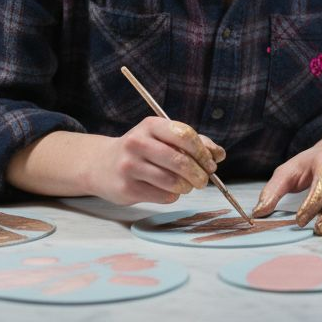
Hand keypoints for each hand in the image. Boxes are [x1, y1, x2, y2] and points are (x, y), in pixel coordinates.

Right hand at [89, 117, 225, 205]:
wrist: (102, 165)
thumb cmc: (142, 150)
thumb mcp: (163, 138)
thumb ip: (193, 143)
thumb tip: (219, 155)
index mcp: (150, 125)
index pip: (184, 135)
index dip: (203, 151)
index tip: (211, 163)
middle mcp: (137, 143)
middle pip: (180, 161)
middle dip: (199, 174)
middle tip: (204, 180)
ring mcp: (130, 166)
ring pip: (173, 181)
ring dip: (186, 187)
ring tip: (185, 185)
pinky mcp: (127, 188)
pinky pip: (163, 196)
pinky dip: (172, 196)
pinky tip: (167, 190)